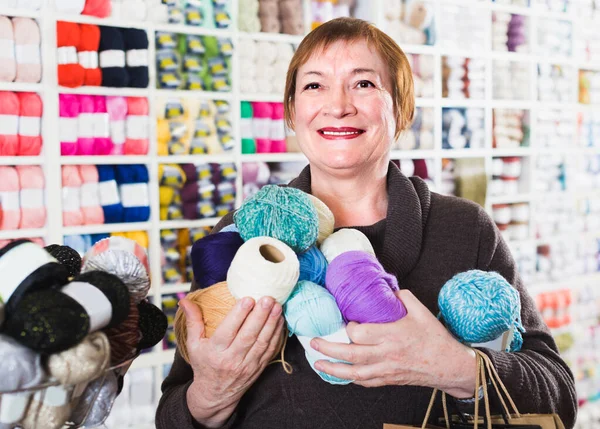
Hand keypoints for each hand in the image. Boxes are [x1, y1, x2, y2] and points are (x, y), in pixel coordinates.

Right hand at [180, 295, 283, 426]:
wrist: (216, 395)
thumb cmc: (204, 365)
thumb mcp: (194, 345)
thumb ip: (192, 321)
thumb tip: (185, 301)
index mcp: (215, 352)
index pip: (227, 331)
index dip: (238, 315)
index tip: (247, 299)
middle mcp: (232, 359)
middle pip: (248, 336)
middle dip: (259, 316)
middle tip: (267, 298)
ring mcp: (248, 364)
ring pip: (262, 342)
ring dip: (271, 323)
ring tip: (277, 306)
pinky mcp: (259, 367)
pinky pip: (270, 350)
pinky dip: (277, 334)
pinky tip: (280, 320)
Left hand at [310, 290, 476, 397]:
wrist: (450, 366)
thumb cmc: (435, 338)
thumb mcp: (421, 311)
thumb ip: (403, 297)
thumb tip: (388, 289)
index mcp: (392, 335)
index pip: (360, 334)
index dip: (349, 328)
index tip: (348, 322)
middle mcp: (386, 354)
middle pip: (351, 355)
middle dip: (328, 350)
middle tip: (314, 343)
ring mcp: (386, 370)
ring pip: (354, 374)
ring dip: (333, 370)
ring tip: (319, 364)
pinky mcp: (390, 380)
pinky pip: (366, 382)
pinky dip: (351, 379)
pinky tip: (342, 375)